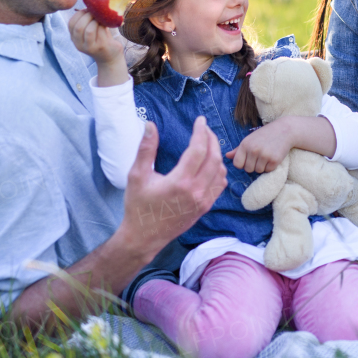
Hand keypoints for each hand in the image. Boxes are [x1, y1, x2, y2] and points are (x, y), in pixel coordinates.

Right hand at [69, 9, 128, 86]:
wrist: (110, 57)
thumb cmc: (101, 39)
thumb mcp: (90, 30)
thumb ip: (87, 20)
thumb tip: (91, 2)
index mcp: (74, 38)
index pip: (71, 23)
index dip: (79, 14)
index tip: (87, 10)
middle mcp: (79, 44)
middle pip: (78, 26)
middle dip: (87, 15)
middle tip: (95, 12)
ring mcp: (89, 47)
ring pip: (89, 29)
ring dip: (95, 20)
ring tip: (101, 18)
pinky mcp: (100, 47)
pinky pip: (100, 32)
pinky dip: (102, 24)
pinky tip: (106, 23)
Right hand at [123, 116, 225, 244]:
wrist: (144, 237)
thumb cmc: (138, 206)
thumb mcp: (136, 176)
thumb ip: (145, 149)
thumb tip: (150, 125)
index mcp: (180, 182)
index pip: (198, 150)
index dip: (201, 132)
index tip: (200, 120)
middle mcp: (196, 192)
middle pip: (214, 158)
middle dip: (212, 139)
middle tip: (205, 129)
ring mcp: (203, 201)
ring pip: (220, 172)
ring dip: (217, 155)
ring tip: (207, 144)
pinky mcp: (205, 208)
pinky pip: (220, 185)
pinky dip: (219, 171)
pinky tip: (210, 165)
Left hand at [227, 119, 294, 173]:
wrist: (285, 130)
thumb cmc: (265, 135)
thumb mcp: (250, 139)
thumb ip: (238, 149)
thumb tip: (227, 156)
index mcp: (245, 144)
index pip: (237, 164)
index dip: (242, 163)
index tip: (248, 159)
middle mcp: (253, 150)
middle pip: (247, 169)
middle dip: (253, 165)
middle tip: (260, 156)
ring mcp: (264, 155)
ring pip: (258, 171)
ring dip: (262, 166)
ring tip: (267, 155)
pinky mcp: (274, 160)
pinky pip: (268, 170)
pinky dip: (270, 166)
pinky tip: (273, 156)